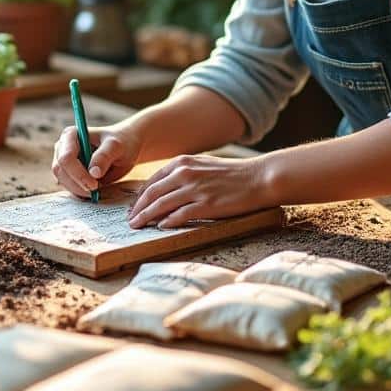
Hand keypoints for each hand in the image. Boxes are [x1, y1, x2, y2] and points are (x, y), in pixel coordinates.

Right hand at [51, 125, 142, 198]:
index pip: (66, 158)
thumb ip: (104, 157)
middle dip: (77, 183)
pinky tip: (94, 190)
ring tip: (98, 187)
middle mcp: (62, 147)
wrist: (124, 149)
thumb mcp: (116, 147)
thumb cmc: (121, 143)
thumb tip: (93, 173)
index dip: (78, 174)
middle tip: (96, 191)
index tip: (94, 184)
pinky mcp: (67, 173)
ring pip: (62, 180)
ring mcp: (63, 161)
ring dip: (79, 189)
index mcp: (71, 135)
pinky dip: (80, 191)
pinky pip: (68, 186)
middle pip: (60, 170)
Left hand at [126, 154, 274, 228]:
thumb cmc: (234, 174)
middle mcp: (185, 173)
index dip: (140, 196)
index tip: (134, 207)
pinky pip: (179, 215)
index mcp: (183, 163)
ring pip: (161, 205)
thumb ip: (184, 175)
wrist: (259, 177)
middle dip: (137, 208)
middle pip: (152, 193)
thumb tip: (167, 190)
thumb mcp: (204, 166)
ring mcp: (195, 189)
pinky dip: (167, 222)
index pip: (153, 181)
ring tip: (137, 226)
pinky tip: (160, 227)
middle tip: (130, 220)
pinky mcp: (206, 204)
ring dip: (146, 217)